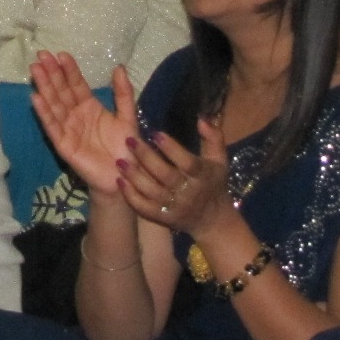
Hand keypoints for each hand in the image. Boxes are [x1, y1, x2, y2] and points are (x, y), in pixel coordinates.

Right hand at [31, 53, 138, 199]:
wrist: (124, 177)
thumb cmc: (125, 147)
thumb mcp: (127, 116)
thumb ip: (123, 93)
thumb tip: (119, 67)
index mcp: (89, 106)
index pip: (76, 84)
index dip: (69, 70)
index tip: (61, 54)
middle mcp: (75, 115)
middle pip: (61, 91)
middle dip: (52, 73)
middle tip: (41, 55)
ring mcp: (68, 129)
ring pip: (54, 104)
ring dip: (44, 87)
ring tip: (35, 69)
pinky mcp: (63, 145)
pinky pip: (52, 126)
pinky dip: (44, 112)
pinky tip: (36, 98)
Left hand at [117, 116, 236, 242]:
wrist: (212, 220)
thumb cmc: (213, 183)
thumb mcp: (220, 159)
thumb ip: (213, 137)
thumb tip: (201, 118)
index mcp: (203, 176)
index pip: (187, 162)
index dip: (172, 149)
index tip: (155, 133)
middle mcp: (189, 193)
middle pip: (166, 176)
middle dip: (146, 158)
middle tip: (129, 140)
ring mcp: (176, 208)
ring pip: (153, 192)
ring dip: (135, 177)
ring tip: (120, 160)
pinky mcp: (164, 219)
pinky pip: (146, 209)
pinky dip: (132, 197)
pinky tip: (120, 182)